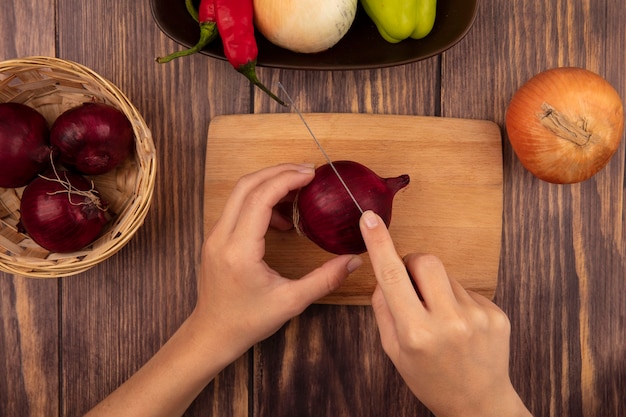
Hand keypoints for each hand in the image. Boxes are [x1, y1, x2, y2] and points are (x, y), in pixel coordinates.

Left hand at [191, 163, 361, 359]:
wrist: (213, 333)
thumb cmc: (248, 320)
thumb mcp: (291, 302)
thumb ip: (325, 279)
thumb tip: (353, 260)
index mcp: (239, 250)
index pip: (260, 198)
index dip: (286, 179)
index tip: (310, 174)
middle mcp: (221, 237)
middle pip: (247, 185)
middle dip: (278, 172)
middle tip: (307, 172)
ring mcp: (215, 235)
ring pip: (239, 193)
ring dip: (268, 184)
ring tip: (298, 191)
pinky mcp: (216, 238)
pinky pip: (237, 207)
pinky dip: (259, 200)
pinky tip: (280, 219)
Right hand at [359, 210, 530, 416]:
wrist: (479, 404)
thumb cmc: (430, 379)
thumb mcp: (394, 351)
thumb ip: (384, 308)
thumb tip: (384, 274)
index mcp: (416, 332)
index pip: (392, 276)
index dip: (379, 243)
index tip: (369, 219)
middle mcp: (449, 321)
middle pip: (425, 260)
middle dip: (412, 264)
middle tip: (411, 287)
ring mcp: (477, 316)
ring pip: (446, 275)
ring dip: (436, 286)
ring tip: (440, 318)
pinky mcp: (496, 313)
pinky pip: (466, 289)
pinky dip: (456, 299)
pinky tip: (460, 325)